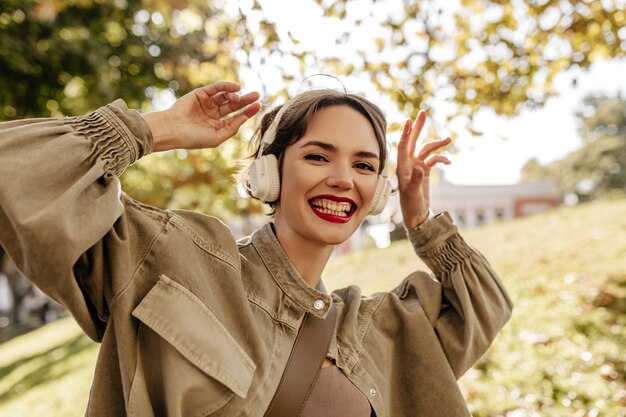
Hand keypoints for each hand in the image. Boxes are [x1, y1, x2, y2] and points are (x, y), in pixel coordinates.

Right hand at [143, 81, 260, 151]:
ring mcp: (207, 103)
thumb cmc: (194, 138)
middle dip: (246, 100)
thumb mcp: (217, 137)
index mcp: (217, 125)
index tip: (259, 106)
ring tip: (239, 97)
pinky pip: (216, 88)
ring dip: (235, 95)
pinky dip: (226, 86)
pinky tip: (236, 88)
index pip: (236, 117)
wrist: (174, 130)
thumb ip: (232, 128)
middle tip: (257, 95)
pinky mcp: (200, 94)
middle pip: (234, 105)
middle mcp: (213, 113)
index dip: (248, 111)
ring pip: (225, 96)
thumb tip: (245, 118)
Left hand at [396, 110, 450, 228]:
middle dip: (418, 128)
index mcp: (402, 167)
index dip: (406, 133)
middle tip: (423, 113)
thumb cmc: (411, 205)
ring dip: (437, 144)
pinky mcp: (425, 171)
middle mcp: (408, 164)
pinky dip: (441, 158)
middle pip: (413, 141)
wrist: (416, 215)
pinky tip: (448, 162)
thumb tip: (420, 167)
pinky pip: (434, 159)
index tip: (409, 121)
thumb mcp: (412, 194)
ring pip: (427, 149)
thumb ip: (415, 181)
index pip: (402, 146)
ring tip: (449, 140)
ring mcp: (417, 166)